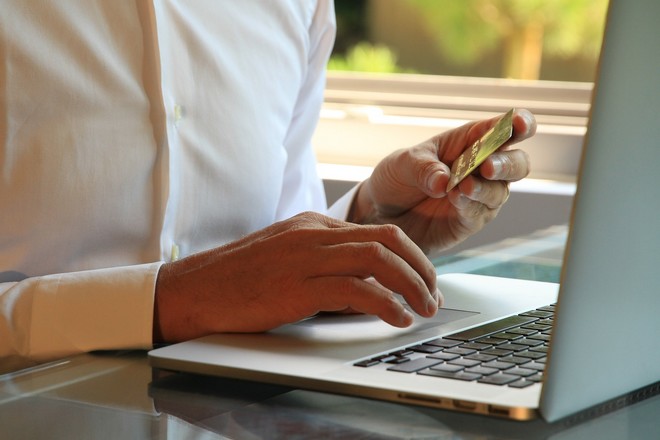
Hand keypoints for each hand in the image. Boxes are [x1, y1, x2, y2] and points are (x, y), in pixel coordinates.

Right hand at [153, 212, 440, 341]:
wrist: (192, 290)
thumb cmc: (236, 279)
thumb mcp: (285, 259)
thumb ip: (323, 264)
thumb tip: (362, 287)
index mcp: (312, 224)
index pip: (377, 231)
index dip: (410, 257)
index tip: (423, 280)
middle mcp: (313, 234)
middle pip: (387, 239)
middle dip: (421, 268)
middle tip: (433, 294)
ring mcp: (306, 257)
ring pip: (378, 259)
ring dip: (412, 285)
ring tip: (424, 308)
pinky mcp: (297, 285)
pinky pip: (356, 289)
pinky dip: (386, 304)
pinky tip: (397, 318)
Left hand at [349, 109, 535, 253]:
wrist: (379, 212)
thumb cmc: (396, 178)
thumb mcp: (402, 164)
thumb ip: (423, 168)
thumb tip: (444, 181)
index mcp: (470, 141)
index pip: (503, 129)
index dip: (519, 124)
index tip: (520, 124)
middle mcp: (482, 168)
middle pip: (517, 163)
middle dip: (508, 163)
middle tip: (488, 166)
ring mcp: (479, 196)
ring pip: (501, 191)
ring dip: (485, 188)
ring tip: (464, 187)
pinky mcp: (469, 221)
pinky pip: (480, 214)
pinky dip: (471, 206)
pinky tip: (456, 199)